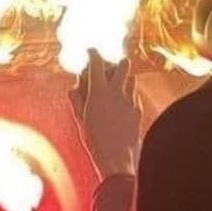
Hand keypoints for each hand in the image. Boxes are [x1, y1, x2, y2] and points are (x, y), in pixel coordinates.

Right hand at [69, 50, 141, 180]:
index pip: (97, 62)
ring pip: (131, 78)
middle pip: (123, 64)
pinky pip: (135, 95)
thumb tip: (73, 89)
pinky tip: (122, 106)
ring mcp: (130, 100)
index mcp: (99, 91)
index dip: (93, 52)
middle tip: (108, 69)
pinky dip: (128, 95)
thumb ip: (77, 100)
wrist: (117, 159)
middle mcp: (117, 91)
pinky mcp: (138, 110)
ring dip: (123, 79)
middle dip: (116, 62)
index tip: (90, 50)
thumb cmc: (95, 141)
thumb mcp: (80, 120)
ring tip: (115, 88)